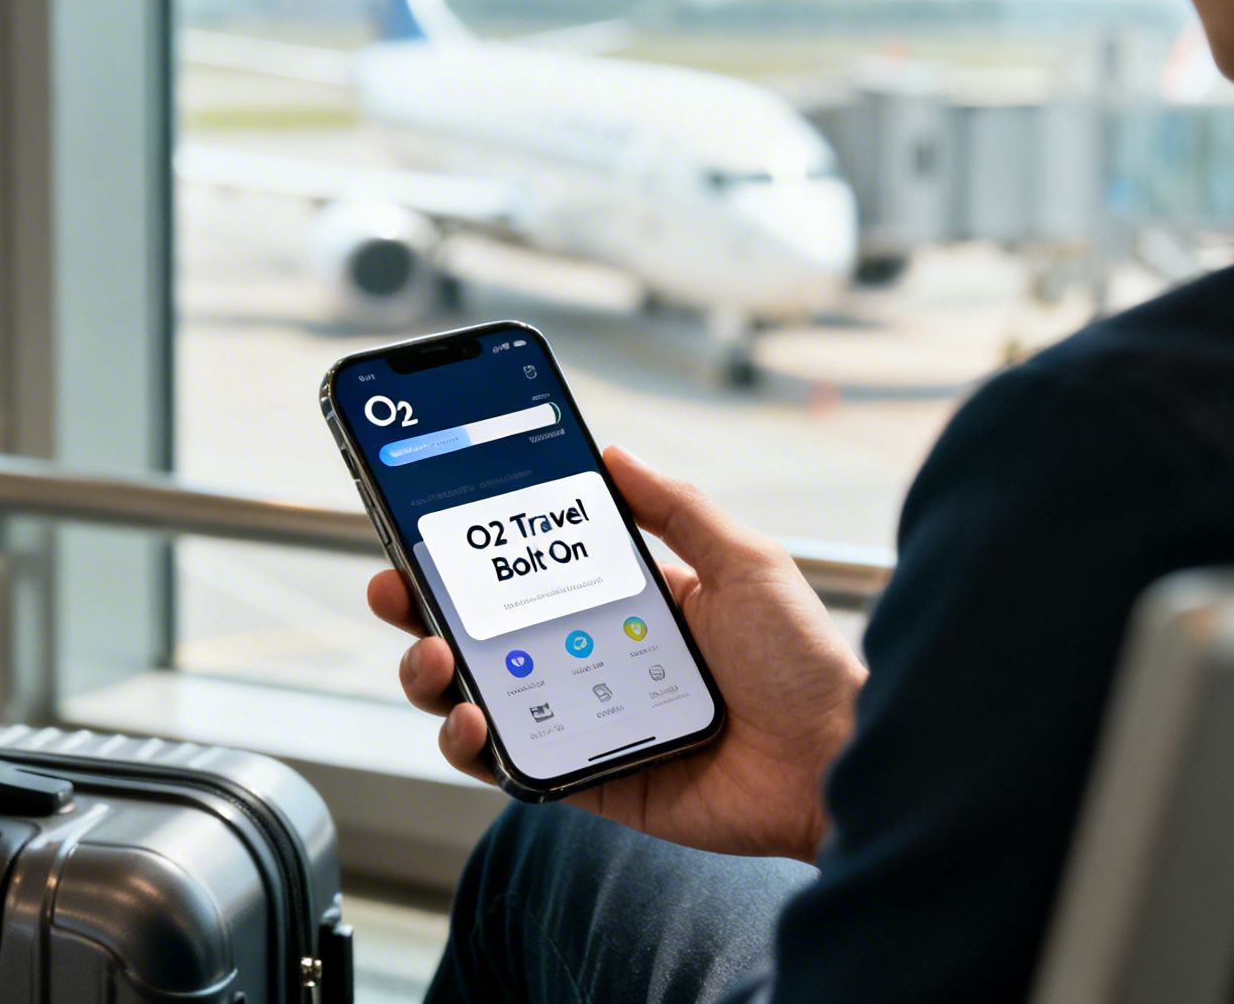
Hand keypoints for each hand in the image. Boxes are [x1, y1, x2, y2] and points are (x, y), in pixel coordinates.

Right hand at [370, 446, 866, 860]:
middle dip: (423, 611)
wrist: (838, 764)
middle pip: (483, 634)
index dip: (470, 554)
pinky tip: (471, 721)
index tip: (421, 526)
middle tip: (395, 589)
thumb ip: (674, 508)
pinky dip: (475, 747)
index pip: (528, 572)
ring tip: (434, 659)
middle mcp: (593, 660)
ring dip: (434, 677)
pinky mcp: (589, 782)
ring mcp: (585, 722)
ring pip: (480, 699)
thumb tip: (612, 451)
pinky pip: (511, 767)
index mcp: (624, 603)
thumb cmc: (805, 663)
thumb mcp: (743, 561)